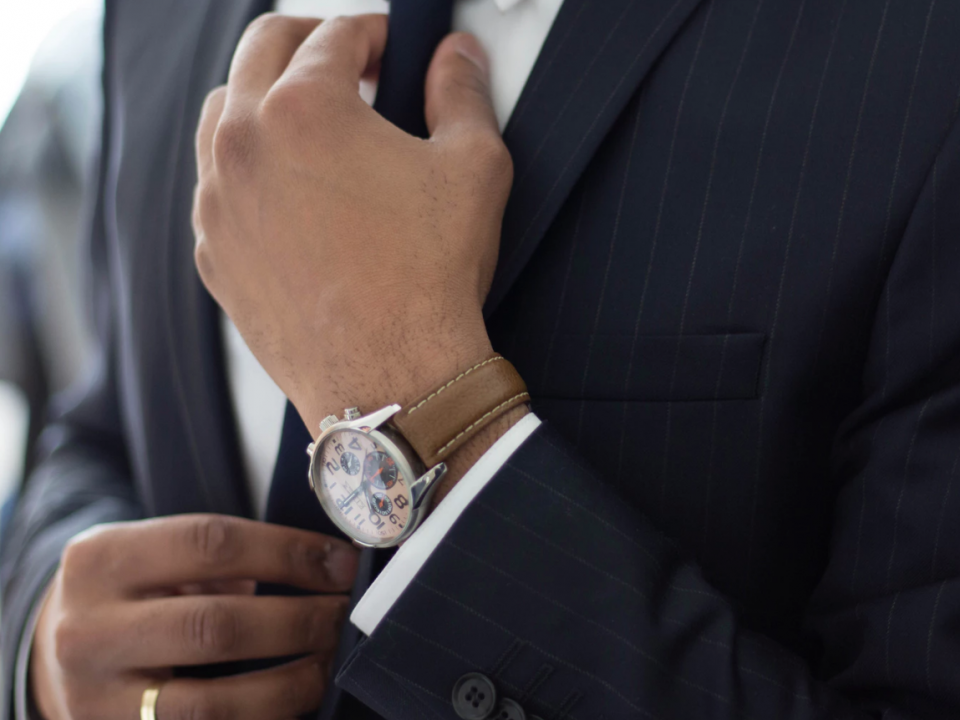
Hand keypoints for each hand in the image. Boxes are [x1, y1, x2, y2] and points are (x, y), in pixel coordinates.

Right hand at [30, 515, 357, 719]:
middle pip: (216, 626)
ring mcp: (97, 700)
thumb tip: (323, 566)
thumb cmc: (130, 591)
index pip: (212, 543)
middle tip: (345, 614)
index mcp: (101, 560)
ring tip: (328, 660)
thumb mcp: (152, 553)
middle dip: (299, 620)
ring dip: (290, 683)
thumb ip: (220, 556)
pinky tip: (294, 701)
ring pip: (213, 703)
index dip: (290, 552)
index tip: (341, 562)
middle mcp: (89, 631)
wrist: (56, 651)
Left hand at [192, 14, 512, 434]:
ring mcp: (217, 203)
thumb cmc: (430, 279)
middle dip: (309, 42)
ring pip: (223, 113)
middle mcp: (244, 145)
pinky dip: (248, 169)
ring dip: (266, 99)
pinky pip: (216, 186)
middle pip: (261, 50)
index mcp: (304, 108)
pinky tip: (290, 192)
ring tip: (312, 124)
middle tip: (348, 64)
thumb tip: (457, 57)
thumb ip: (462, 93)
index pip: (334, 33)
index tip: (391, 47)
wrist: (392, 378)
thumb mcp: (473, 167)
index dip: (374, 31)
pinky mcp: (213, 253)